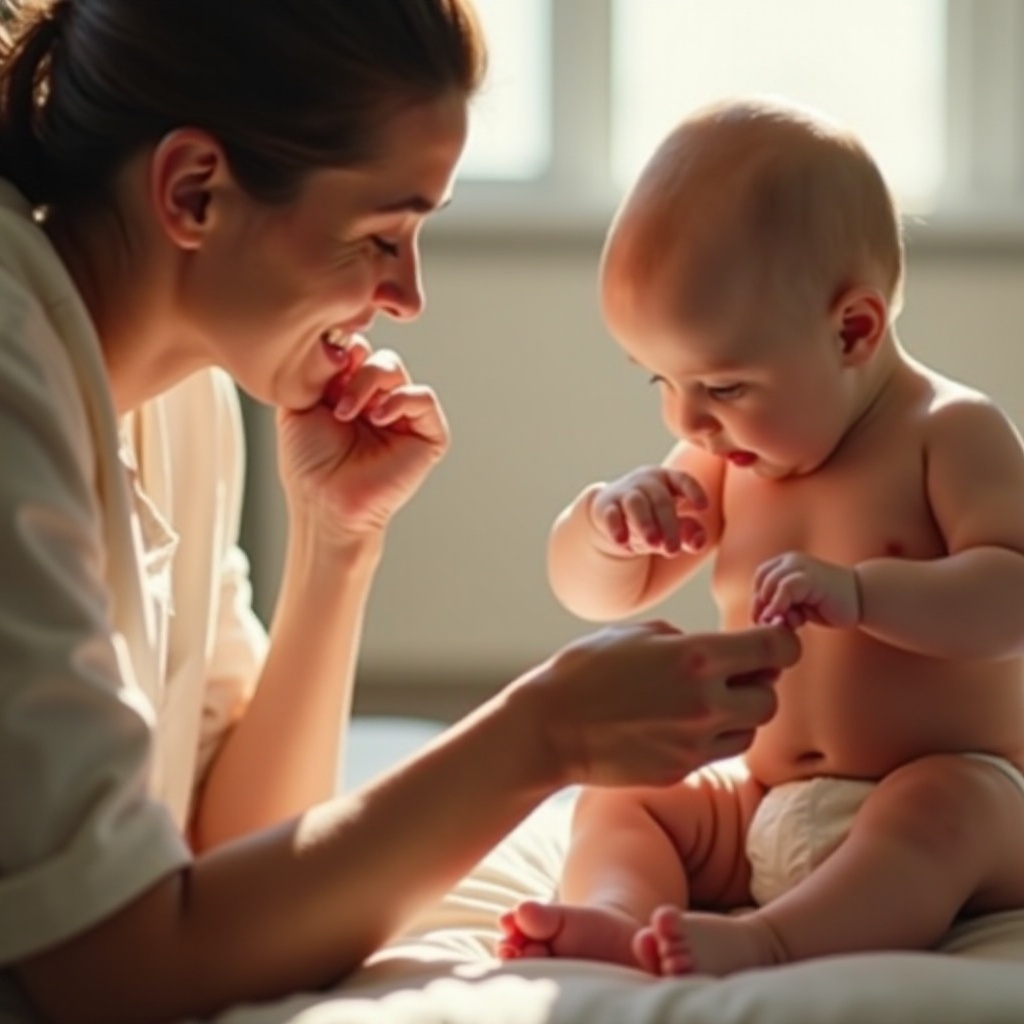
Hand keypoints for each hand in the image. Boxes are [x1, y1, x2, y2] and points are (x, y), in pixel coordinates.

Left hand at [275, 337, 448, 542]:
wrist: (324, 501)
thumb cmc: (308, 465)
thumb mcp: (297, 405)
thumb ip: (314, 369)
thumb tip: (337, 342)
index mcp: (350, 394)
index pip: (356, 350)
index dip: (341, 353)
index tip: (323, 371)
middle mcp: (378, 402)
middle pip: (377, 355)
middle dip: (355, 368)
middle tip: (335, 398)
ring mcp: (403, 418)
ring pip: (397, 370)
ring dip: (370, 383)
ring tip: (349, 413)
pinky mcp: (427, 436)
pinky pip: (424, 398)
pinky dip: (401, 399)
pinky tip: (378, 418)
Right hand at [518, 620, 799, 788]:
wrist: (549, 726)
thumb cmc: (587, 668)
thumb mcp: (638, 633)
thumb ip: (689, 639)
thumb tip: (725, 650)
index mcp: (695, 657)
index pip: (776, 650)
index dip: (782, 643)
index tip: (771, 641)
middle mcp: (703, 703)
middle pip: (771, 697)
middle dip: (759, 683)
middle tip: (734, 673)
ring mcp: (693, 743)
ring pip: (750, 730)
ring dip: (738, 714)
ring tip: (705, 700)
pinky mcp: (680, 770)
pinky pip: (718, 752)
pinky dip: (711, 737)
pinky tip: (680, 721)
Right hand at [589, 466, 707, 556]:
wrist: (610, 515)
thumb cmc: (651, 518)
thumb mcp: (672, 524)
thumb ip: (689, 533)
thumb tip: (698, 543)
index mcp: (667, 480)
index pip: (682, 479)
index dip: (693, 491)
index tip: (702, 507)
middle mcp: (646, 482)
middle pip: (661, 499)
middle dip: (668, 525)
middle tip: (673, 551)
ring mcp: (624, 493)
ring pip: (636, 503)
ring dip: (645, 523)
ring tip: (652, 545)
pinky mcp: (605, 507)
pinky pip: (611, 515)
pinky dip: (616, 527)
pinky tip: (622, 542)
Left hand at [752, 552, 860, 628]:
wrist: (863, 600)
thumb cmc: (830, 604)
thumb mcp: (798, 605)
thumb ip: (780, 607)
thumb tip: (760, 619)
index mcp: (787, 563)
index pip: (760, 578)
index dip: (758, 599)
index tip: (765, 620)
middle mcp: (791, 561)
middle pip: (762, 581)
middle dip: (763, 606)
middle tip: (776, 624)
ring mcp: (801, 566)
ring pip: (770, 584)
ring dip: (773, 608)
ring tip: (790, 623)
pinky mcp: (810, 577)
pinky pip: (785, 589)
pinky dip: (781, 606)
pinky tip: (793, 621)